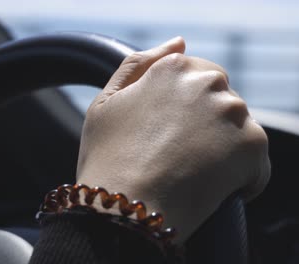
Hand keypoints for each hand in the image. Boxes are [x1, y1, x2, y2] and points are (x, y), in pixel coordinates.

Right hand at [76, 37, 269, 242]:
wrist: (123, 207)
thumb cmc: (107, 157)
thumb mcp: (106, 101)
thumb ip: (138, 64)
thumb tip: (179, 42)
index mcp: (173, 69)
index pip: (196, 77)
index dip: (183, 109)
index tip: (168, 133)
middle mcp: (207, 82)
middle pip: (219, 101)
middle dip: (205, 124)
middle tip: (177, 155)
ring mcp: (231, 113)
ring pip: (237, 129)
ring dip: (222, 149)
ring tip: (191, 173)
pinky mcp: (252, 146)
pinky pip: (256, 161)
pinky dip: (241, 176)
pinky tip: (211, 188)